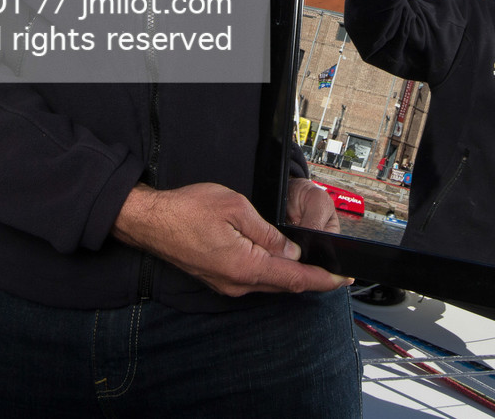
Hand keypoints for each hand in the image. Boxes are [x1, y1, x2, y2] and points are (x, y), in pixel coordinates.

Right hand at [111, 182, 350, 296]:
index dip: (323, 280)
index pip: (295, 279)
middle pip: (285, 285)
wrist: (150, 221)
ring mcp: (227, 284)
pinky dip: (272, 272)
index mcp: (246, 266)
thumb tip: (291, 252)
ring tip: (312, 262)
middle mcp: (238, 283)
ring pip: (270, 283)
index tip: (343, 279)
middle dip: (311, 277)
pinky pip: (254, 280)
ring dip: (291, 274)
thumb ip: (268, 233)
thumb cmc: (188, 210)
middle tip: (334, 267)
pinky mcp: (219, 279)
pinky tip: (279, 260)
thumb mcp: (236, 209)